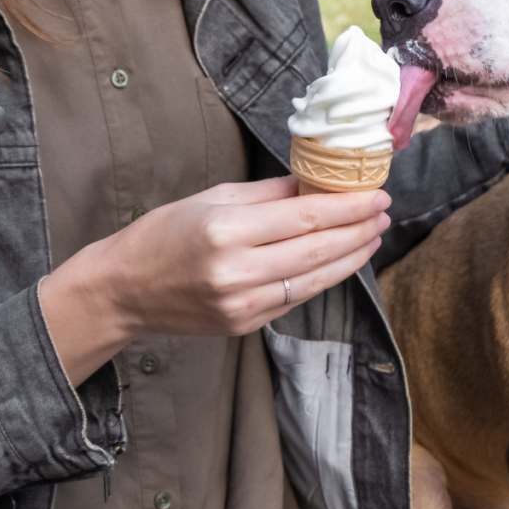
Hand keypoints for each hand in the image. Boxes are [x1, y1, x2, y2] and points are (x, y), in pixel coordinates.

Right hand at [39, 176, 389, 385]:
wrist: (124, 292)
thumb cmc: (161, 236)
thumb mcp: (209, 199)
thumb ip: (266, 194)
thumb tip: (314, 183)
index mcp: (226, 231)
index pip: (306, 218)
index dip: (349, 207)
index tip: (376, 195)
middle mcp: (237, 272)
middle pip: (317, 251)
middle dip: (358, 232)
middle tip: (383, 214)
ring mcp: (243, 305)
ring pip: (314, 281)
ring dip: (350, 259)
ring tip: (373, 237)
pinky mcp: (245, 326)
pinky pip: (296, 300)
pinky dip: (322, 279)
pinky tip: (340, 262)